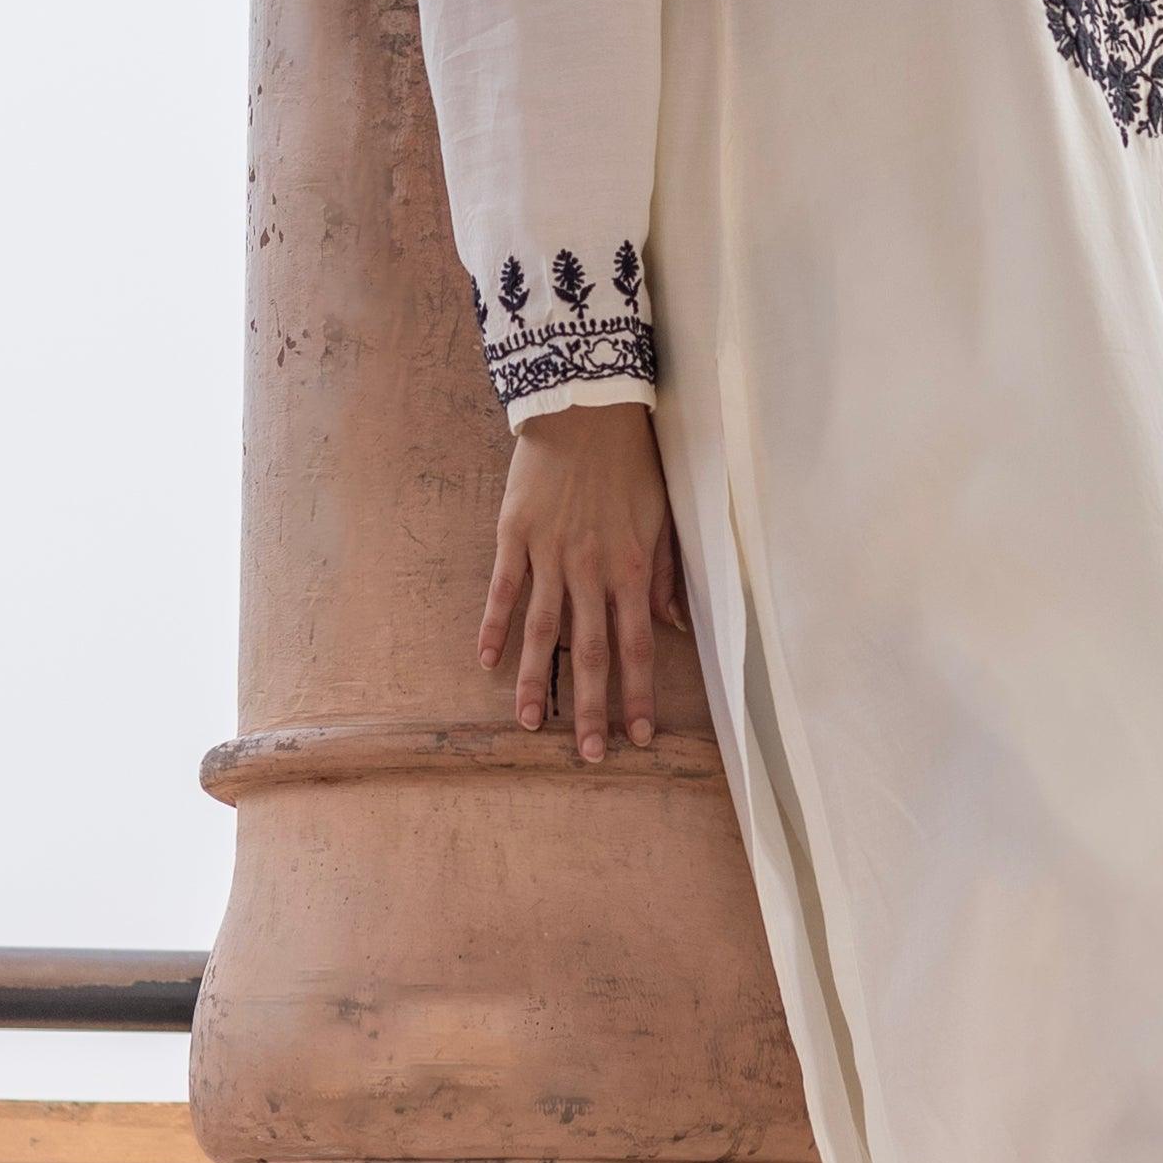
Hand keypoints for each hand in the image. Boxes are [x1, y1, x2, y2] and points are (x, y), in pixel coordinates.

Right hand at [478, 397, 688, 758]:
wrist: (585, 408)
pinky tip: (488, 660)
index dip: (637, 695)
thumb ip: (666, 574)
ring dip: (538, 682)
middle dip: (591, 707)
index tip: (637, 736)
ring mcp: (550, 554)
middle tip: (588, 755)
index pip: (637, 646)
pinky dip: (495, 626)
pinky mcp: (515, 535)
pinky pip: (504, 589)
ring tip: (531, 724)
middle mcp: (591, 569)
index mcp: (632, 568)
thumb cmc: (631, 462)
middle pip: (591, 651)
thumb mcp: (662, 516)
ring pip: (544, 631)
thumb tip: (673, 627)